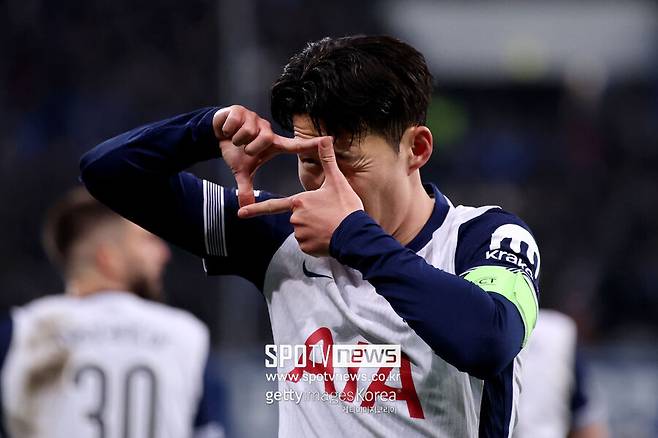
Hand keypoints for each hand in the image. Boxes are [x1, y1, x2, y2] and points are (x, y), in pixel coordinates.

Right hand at [213, 105, 316, 206]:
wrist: (216, 136)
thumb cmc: (236, 152)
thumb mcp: (241, 171)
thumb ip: (246, 189)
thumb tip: (245, 208)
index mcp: (272, 144)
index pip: (295, 145)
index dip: (310, 144)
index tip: (328, 140)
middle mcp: (267, 130)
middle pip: (262, 140)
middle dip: (248, 147)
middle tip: (243, 148)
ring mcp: (254, 119)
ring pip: (247, 132)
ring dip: (236, 139)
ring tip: (235, 138)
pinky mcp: (240, 110)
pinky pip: (234, 123)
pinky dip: (227, 130)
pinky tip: (227, 130)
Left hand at [237, 137, 363, 256]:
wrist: (355, 234)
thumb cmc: (345, 207)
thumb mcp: (337, 181)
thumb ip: (327, 159)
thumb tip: (325, 138)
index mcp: (299, 202)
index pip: (273, 205)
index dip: (255, 209)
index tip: (240, 213)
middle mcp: (295, 218)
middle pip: (297, 217)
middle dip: (310, 217)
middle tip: (328, 215)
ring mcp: (300, 235)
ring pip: (303, 231)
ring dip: (314, 229)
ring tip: (330, 226)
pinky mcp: (307, 248)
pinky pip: (308, 244)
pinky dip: (317, 241)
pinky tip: (328, 237)